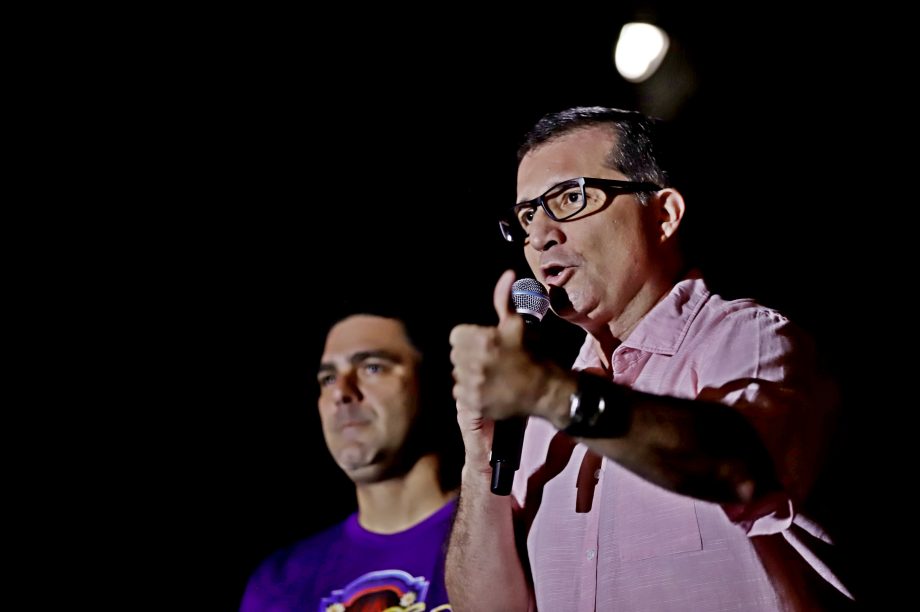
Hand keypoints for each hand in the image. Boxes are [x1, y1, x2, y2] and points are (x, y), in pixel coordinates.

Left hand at [450, 270, 548, 468]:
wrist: (546, 390)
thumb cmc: (532, 354)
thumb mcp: (518, 324)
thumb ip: (504, 299)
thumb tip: (507, 273)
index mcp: (483, 339)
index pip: (456, 335)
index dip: (469, 338)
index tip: (483, 343)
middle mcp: (475, 361)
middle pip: (455, 354)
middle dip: (468, 355)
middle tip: (488, 359)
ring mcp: (474, 384)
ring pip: (457, 374)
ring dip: (468, 373)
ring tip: (488, 374)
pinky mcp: (475, 403)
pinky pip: (460, 393)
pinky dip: (470, 392)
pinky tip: (487, 389)